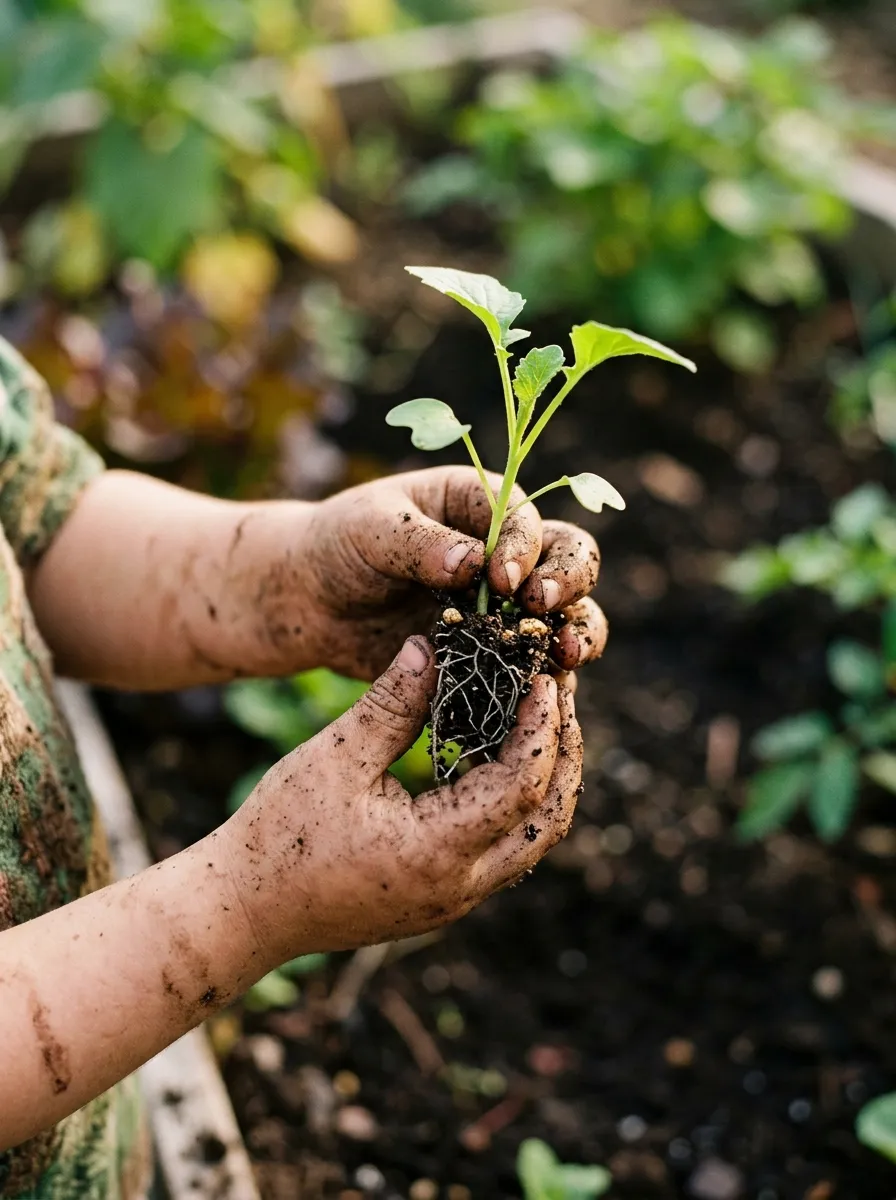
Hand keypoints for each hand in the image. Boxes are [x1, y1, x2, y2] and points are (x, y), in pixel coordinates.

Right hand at [226, 637, 582, 958]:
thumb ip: (391, 703)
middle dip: (564, 751)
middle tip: (558, 691)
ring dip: (548, 779)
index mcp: (437, 851)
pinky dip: (518, 802)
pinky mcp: (444, 899)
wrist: (247, 912)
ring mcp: (455, 899)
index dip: (542, 726)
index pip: (523, 784)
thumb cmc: (281, 836)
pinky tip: (500, 757)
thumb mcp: (334, 758)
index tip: (544, 677)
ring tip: (540, 718)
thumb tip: (430, 645)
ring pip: (535, 839)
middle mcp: (460, 885)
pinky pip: (506, 849)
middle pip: (550, 818)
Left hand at [299, 466, 607, 678]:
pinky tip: (538, 697)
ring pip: (568, 615)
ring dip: (578, 632)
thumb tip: (471, 562)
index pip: (526, 521)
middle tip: (544, 608)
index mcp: (481, 505)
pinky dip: (543, 681)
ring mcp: (506, 605)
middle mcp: (508, 551)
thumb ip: (418, 543)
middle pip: (571, 559)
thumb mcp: (369, 529)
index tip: (501, 580)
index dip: (524, 550)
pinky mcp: (495, 653)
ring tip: (567, 656)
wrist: (311, 602)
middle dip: (569, 582)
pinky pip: (533, 667)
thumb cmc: (339, 545)